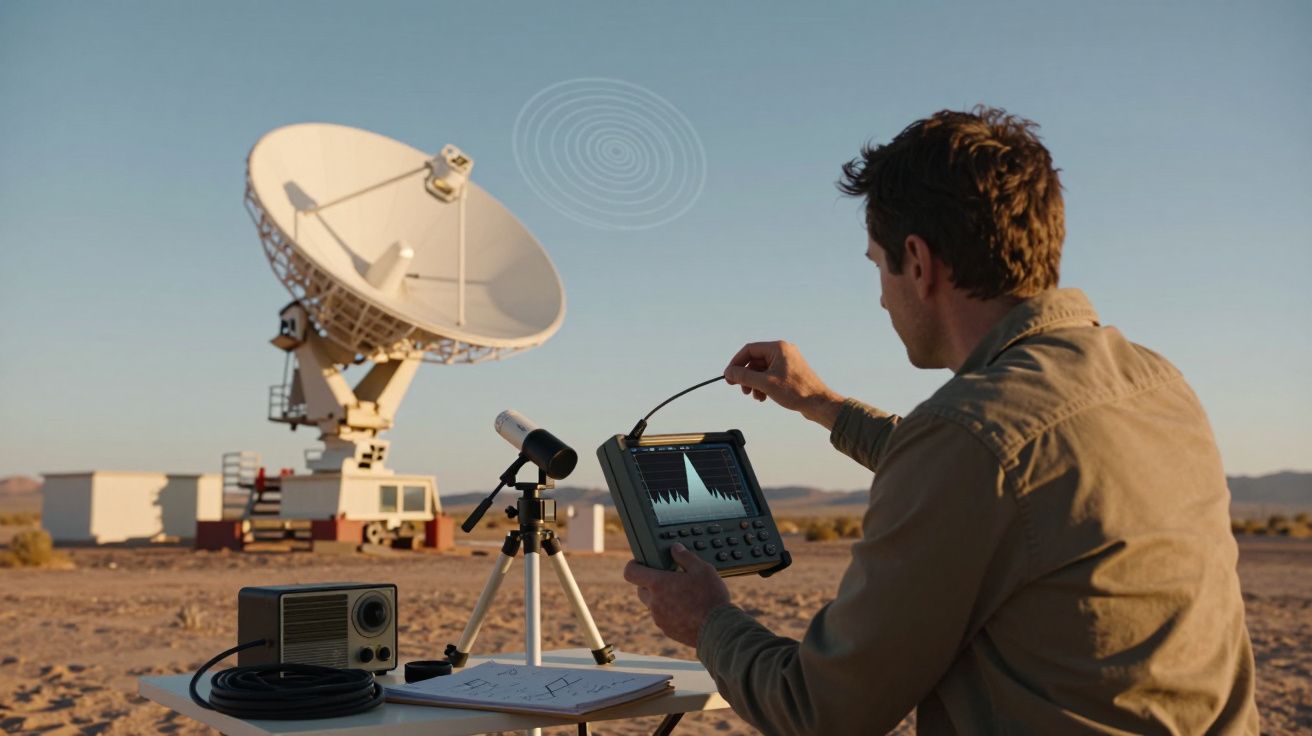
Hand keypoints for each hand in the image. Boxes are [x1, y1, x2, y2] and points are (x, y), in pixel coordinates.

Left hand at [623, 544, 730, 647]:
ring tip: (682, 595)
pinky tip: (687, 610)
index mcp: (658, 584)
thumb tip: (675, 548)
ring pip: (652, 605)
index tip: (639, 563)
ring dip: (661, 598)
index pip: (631, 572)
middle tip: (667, 578)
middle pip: (641, 589)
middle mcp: (654, 602)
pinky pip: (662, 618)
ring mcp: (659, 619)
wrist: (718, 628)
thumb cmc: (710, 597)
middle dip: (650, 582)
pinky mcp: (668, 631)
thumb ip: (685, 556)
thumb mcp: (702, 569)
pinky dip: (669, 612)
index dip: (633, 565)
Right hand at [724, 341, 844, 428]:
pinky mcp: (790, 373)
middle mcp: (783, 351)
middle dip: (746, 376)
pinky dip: (763, 385)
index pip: (749, 350)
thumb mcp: (765, 383)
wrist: (819, 403)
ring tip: (755, 396)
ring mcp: (787, 362)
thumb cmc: (796, 391)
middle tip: (740, 389)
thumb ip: (744, 376)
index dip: (736, 363)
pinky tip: (763, 397)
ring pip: (761, 370)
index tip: (729, 376)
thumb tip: (729, 372)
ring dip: (754, 383)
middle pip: (755, 360)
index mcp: (778, 348)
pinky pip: (770, 375)